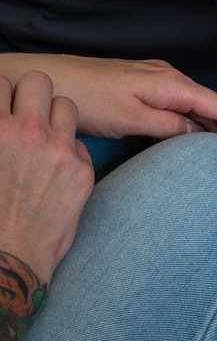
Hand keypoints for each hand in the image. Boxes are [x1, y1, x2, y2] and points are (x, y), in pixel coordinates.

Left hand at [0, 53, 216, 156]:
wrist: (46, 79)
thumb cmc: (83, 97)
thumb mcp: (129, 118)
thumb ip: (169, 125)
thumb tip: (199, 134)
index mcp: (172, 83)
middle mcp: (170, 77)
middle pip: (216, 105)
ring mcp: (156, 79)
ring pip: (199, 104)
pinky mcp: (142, 85)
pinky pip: (182, 104)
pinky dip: (197, 121)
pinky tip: (196, 136)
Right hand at [0, 72, 94, 287]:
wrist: (7, 259)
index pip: (1, 83)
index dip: (1, 95)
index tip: (2, 107)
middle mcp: (26, 134)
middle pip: (39, 81)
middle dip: (30, 93)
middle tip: (24, 112)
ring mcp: (59, 150)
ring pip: (66, 105)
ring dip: (54, 116)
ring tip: (42, 137)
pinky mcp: (83, 169)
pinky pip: (79, 141)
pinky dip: (68, 149)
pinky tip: (55, 169)